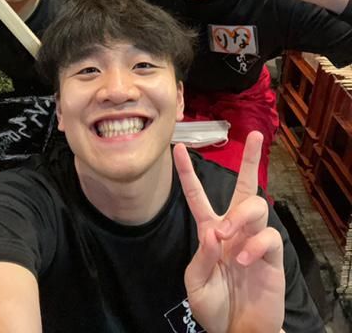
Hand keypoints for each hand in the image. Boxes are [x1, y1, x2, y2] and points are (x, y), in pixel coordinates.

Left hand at [174, 131, 284, 332]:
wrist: (236, 330)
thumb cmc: (213, 306)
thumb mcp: (195, 283)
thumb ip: (201, 255)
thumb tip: (212, 229)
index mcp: (210, 230)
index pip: (197, 196)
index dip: (187, 173)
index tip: (178, 147)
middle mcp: (233, 229)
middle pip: (244, 187)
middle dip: (251, 160)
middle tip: (255, 135)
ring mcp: (253, 239)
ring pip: (255, 206)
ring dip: (240, 216)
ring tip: (227, 234)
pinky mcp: (272, 255)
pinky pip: (268, 237)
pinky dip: (254, 245)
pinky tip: (244, 259)